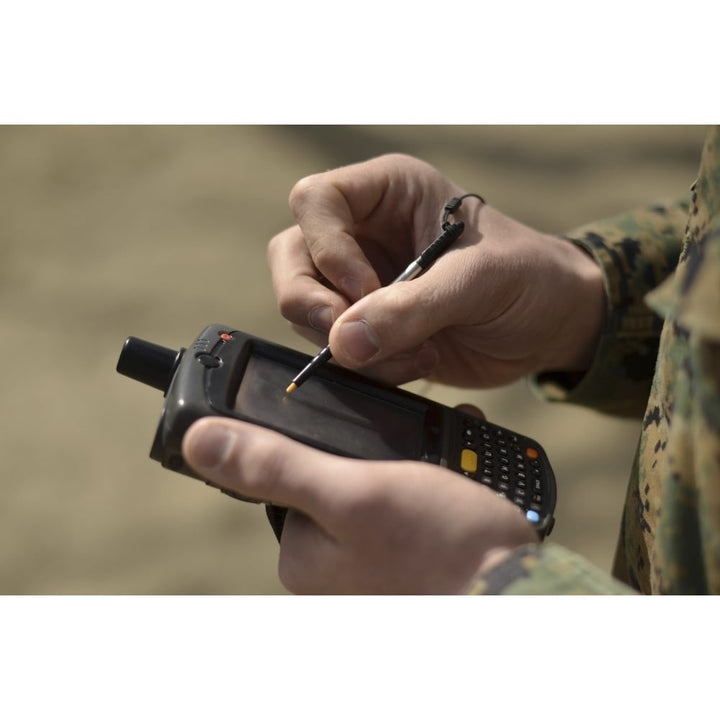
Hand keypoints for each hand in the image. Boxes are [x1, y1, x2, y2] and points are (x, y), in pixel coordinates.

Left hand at [182, 417, 538, 593]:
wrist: (523, 590)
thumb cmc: (442, 546)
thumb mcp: (353, 492)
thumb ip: (276, 465)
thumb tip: (198, 441)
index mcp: (304, 553)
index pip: (290, 472)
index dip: (322, 438)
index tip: (362, 428)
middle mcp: (332, 565)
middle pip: (338, 475)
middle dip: (377, 450)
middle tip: (414, 448)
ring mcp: (371, 563)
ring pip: (378, 483)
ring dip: (409, 460)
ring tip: (441, 458)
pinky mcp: (406, 558)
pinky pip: (405, 503)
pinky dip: (426, 481)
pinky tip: (449, 475)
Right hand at [268, 153, 604, 387]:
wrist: (550, 324)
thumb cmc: (528, 277)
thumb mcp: (478, 281)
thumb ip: (411, 308)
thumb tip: (342, 343)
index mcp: (387, 192)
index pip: (314, 201)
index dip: (329, 249)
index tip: (368, 288)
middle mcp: (362, 232)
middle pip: (291, 258)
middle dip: (316, 306)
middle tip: (356, 339)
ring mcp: (360, 281)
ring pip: (305, 309)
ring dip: (350, 344)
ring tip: (416, 352)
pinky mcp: (368, 325)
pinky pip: (335, 347)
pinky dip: (365, 365)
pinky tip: (416, 361)